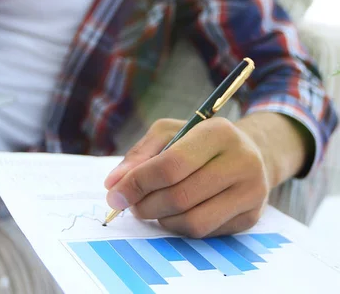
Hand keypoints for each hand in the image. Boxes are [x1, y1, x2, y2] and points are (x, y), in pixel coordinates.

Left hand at [104, 117, 270, 237]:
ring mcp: (251, 192)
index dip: (139, 182)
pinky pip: (205, 233)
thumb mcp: (170, 133)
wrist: (252, 153)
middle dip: (145, 204)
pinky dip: (179, 227)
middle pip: (180, 196)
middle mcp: (241, 161)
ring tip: (150, 208)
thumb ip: (140, 155)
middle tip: (130, 204)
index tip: (115, 193)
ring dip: (161, 220)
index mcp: (218, 132)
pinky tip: (173, 213)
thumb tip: (113, 184)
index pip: (172, 164)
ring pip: (193, 221)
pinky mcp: (252, 217)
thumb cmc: (200, 140)